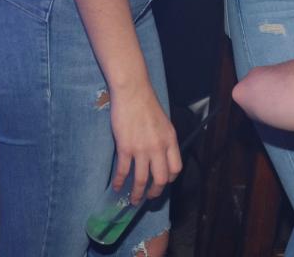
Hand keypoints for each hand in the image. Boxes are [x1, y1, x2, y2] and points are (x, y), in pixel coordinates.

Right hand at [108, 84, 181, 204]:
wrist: (133, 93)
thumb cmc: (148, 105)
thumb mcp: (164, 123)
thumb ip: (164, 140)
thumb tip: (161, 155)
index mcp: (171, 140)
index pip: (176, 168)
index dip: (170, 179)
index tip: (163, 183)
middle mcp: (159, 147)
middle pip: (161, 179)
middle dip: (155, 192)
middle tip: (148, 197)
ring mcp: (142, 149)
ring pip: (141, 179)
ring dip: (137, 193)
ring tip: (133, 199)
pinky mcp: (125, 148)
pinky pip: (123, 171)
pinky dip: (120, 182)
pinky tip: (117, 187)